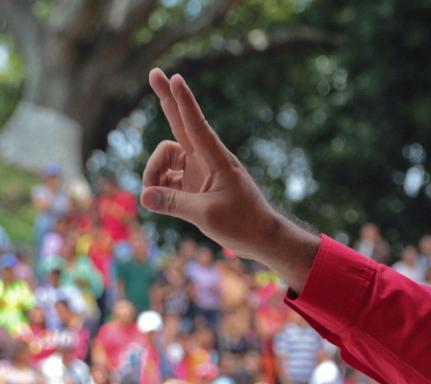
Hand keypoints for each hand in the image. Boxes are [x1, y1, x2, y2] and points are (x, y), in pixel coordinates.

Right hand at [142, 69, 318, 287]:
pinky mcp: (193, 184)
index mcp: (217, 160)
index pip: (196, 125)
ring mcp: (199, 171)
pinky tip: (159, 202)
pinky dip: (159, 188)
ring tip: (154, 197)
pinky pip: (166, 179)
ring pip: (164, 159)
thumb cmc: (242, 224)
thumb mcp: (206, 215)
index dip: (184, 102)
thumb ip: (173, 204)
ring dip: (153, 174)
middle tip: (154, 72)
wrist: (261, 239)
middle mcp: (207, 160)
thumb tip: (143, 196)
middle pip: (181, 123)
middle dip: (166, 99)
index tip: (175, 78)